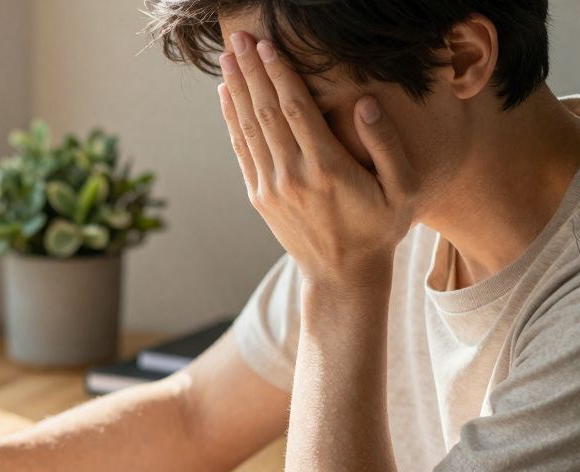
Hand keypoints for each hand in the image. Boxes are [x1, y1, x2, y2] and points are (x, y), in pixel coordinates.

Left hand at [219, 32, 416, 289]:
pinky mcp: (260, 196)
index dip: (279, 74)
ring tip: (229, 57)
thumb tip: (365, 103)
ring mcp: (271, 187)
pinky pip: (242, 150)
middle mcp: (293, 176)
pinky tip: (227, 96)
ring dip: (237, 89)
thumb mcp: (403, 190)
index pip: (296, 110)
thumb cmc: (380, 228)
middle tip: (240, 37)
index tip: (268, 45)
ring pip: (249, 128)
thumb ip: (387, 145)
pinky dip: (232, 120)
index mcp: (328, 169)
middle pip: (266, 112)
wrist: (342, 274)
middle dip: (252, 71)